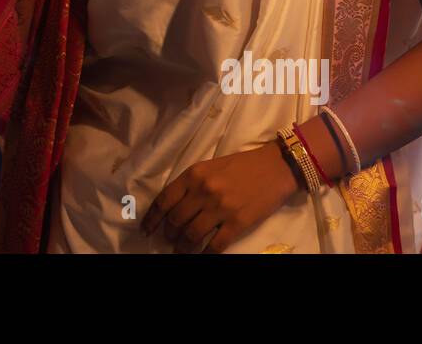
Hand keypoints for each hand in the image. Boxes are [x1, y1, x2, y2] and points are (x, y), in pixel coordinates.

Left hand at [141, 143, 299, 252]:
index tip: (146, 229)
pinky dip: (205, 254)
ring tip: (181, 250)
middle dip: (169, 233)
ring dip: (183, 246)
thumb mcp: (210, 166)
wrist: (275, 167)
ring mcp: (221, 208)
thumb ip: (191, 183)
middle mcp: (203, 191)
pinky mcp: (238, 223)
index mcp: (194, 174)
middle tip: (168, 239)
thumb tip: (173, 206)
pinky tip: (201, 256)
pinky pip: (215, 245)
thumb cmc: (241, 165)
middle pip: (176, 220)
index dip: (152, 218)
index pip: (164, 200)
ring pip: (191, 235)